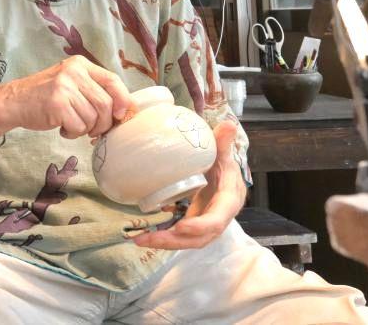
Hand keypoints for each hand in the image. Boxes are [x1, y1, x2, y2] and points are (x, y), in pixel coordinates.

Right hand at [0, 56, 133, 139]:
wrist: (13, 101)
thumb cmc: (46, 96)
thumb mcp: (71, 84)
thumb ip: (95, 91)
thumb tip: (126, 110)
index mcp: (80, 64)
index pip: (113, 80)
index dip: (123, 101)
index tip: (121, 116)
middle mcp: (74, 72)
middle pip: (106, 104)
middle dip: (103, 123)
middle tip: (93, 130)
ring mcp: (64, 86)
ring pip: (93, 118)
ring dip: (85, 129)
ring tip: (71, 125)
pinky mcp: (57, 104)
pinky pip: (79, 126)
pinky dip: (73, 133)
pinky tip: (61, 127)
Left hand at [128, 120, 245, 249]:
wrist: (225, 176)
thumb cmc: (223, 165)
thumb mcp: (223, 153)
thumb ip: (223, 142)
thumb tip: (228, 124)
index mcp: (228, 201)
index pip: (217, 219)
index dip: (201, 225)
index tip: (182, 226)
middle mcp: (218, 218)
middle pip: (199, 237)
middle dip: (174, 240)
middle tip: (148, 238)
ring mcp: (206, 224)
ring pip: (188, 241)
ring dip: (165, 242)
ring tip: (139, 239)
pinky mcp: (194, 224)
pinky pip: (181, 236)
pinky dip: (164, 237)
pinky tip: (144, 236)